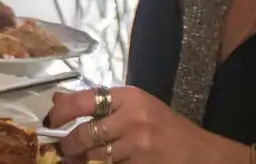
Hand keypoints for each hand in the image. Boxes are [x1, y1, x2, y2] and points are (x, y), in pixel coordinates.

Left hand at [48, 86, 224, 163]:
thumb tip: (57, 101)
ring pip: (95, 158)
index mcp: (130, 98)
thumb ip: (101, 104)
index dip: (62, 112)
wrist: (205, 155)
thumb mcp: (137, 106)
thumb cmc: (167, 128)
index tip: (50, 121)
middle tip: (61, 150)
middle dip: (68, 145)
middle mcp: (133, 119)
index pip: (85, 100)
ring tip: (74, 161)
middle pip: (86, 134)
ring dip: (81, 162)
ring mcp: (139, 147)